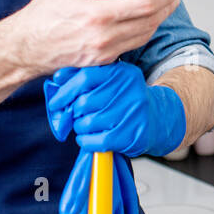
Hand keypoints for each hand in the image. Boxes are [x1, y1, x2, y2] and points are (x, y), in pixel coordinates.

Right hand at [2, 0, 179, 77]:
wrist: (26, 47)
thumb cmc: (44, 12)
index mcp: (97, 14)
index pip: (145, 6)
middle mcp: (104, 37)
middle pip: (151, 21)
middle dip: (168, 5)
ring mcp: (105, 52)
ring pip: (145, 34)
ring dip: (159, 19)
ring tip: (165, 2)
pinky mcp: (104, 61)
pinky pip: (133, 44)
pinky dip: (144, 29)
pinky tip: (147, 17)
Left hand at [45, 61, 185, 158]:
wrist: (157, 119)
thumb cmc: (125, 100)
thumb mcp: (110, 81)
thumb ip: (84, 76)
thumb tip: (58, 78)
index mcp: (122, 72)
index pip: (85, 77)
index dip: (65, 92)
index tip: (56, 103)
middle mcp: (130, 89)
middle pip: (84, 103)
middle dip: (73, 113)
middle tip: (75, 117)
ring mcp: (133, 112)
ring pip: (88, 123)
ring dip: (80, 128)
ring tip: (85, 127)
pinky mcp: (132, 134)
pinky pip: (97, 141)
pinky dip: (86, 142)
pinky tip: (88, 138)